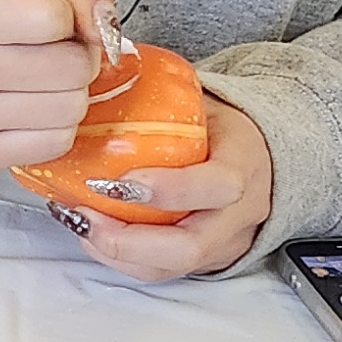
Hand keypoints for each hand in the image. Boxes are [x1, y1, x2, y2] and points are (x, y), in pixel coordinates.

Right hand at [0, 0, 117, 164]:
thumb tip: (104, 28)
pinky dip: (55, 125)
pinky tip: (32, 107)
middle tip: (51, 53)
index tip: (44, 20)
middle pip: (68, 68)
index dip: (64, 15)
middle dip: (75, 57)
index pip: (50, 16)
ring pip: (68, 109)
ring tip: (43, 80)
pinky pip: (55, 143)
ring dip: (69, 92)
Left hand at [44, 95, 273, 280]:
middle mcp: (239, 213)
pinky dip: (120, 259)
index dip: (169, 190)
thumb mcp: (203, 103)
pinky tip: (91, 232)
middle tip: (85, 215)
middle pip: (190, 247)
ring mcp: (222, 243)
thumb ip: (161, 94)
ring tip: (79, 222)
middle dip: (129, 240)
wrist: (262, 157)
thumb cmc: (221, 129)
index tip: (120, 180)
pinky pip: (160, 272)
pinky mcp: (202, 261)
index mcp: (244, 164)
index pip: (218, 186)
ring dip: (116, 254)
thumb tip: (94, 68)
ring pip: (170, 269)